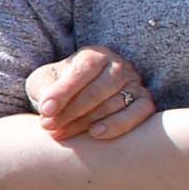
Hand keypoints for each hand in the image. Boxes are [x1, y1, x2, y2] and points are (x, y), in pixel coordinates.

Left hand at [27, 46, 153, 143]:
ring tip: (61, 134)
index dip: (64, 91)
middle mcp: (118, 66)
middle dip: (70, 111)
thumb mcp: (43, 82)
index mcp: (93, 55)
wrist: (76, 99)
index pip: (83, 69)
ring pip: (114, 104)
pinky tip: (95, 133)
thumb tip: (48, 108)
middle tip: (49, 126)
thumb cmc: (57, 88)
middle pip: (98, 89)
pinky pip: (138, 113)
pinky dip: (118, 125)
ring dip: (85, 122)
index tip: (46, 110)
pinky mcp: (145, 102)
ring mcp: (134, 84)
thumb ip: (44, 89)